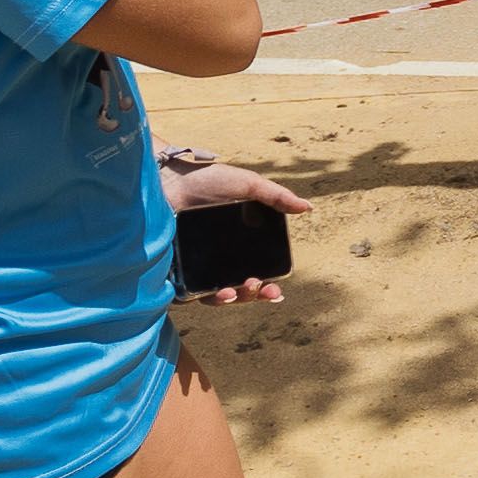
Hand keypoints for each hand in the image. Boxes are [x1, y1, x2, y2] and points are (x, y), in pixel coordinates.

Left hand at [162, 158, 311, 304]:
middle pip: (238, 288)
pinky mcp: (173, 269)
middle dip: (252, 295)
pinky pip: (190, 291)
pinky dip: (205, 296)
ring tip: (236, 292)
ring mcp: (194, 266)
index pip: (255, 273)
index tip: (277, 290)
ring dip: (231, 299)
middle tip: (259, 288)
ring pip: (215, 294)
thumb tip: (308, 208)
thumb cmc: (205, 179)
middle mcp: (216, 259)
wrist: (169, 178)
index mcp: (236, 245)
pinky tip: (218, 292)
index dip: (266, 287)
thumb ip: (276, 197)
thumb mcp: (247, 185)